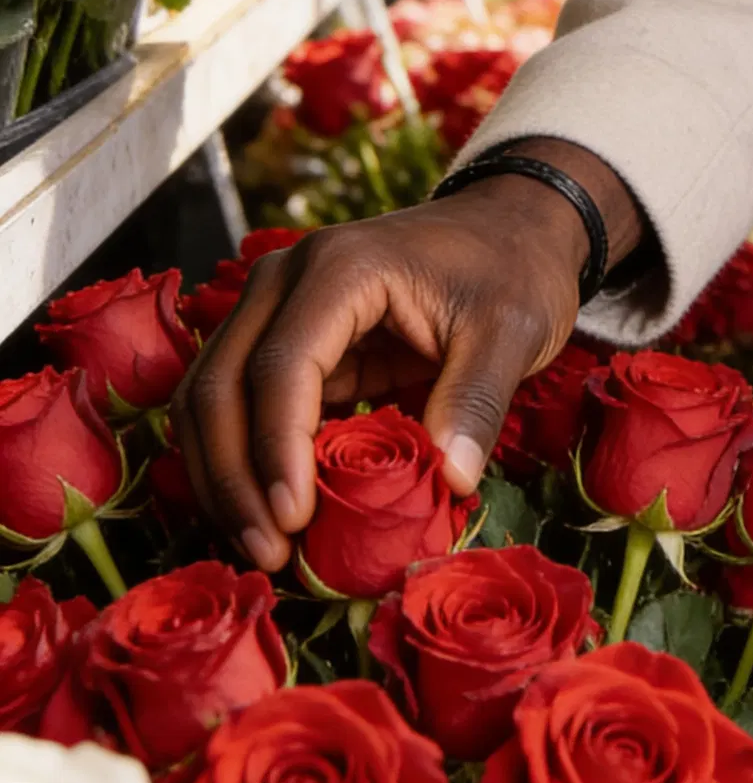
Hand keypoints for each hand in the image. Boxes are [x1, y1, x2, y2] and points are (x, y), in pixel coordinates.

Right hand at [171, 149, 640, 570]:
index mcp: (341, 267)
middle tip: (268, 556)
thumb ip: (478, 402)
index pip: (281, 365)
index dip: (277, 449)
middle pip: (220, 384)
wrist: (509, 226)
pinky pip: (237, 404)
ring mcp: (274, 306)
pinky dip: (240, 461)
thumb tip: (449, 482)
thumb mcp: (513, 331)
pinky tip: (266, 517)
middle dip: (232, 478)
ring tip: (260, 549)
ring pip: (209, 397)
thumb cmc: (512, 271)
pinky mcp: (283, 340)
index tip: (294, 522)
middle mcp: (286, 279)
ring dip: (222, 477)